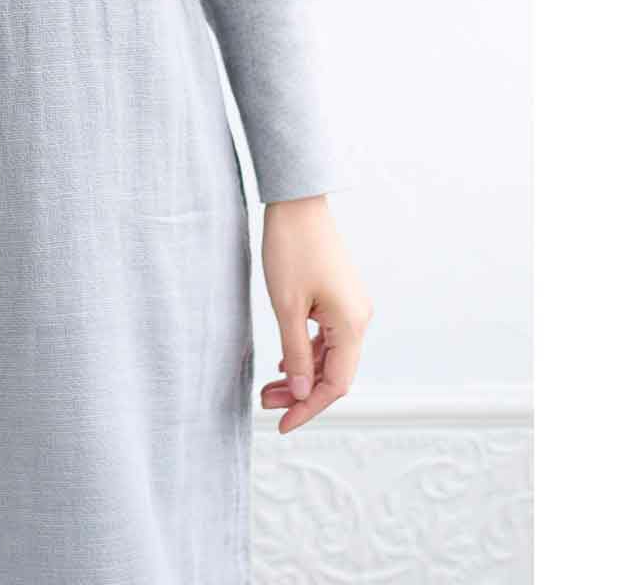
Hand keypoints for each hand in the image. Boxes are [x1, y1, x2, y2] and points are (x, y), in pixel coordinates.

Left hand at [258, 195, 372, 432]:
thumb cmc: (290, 248)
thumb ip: (297, 353)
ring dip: (303, 372)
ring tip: (269, 386)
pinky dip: (308, 351)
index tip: (281, 424)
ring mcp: (352, 306)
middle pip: (334, 372)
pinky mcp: (341, 295)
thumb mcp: (287, 306)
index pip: (336, 385)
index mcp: (352, 325)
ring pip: (331, 354)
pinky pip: (328, 335)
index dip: (308, 408)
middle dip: (301, 392)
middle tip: (265, 403)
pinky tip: (286, 360)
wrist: (297, 201)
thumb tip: (302, 393)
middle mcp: (360, 318)